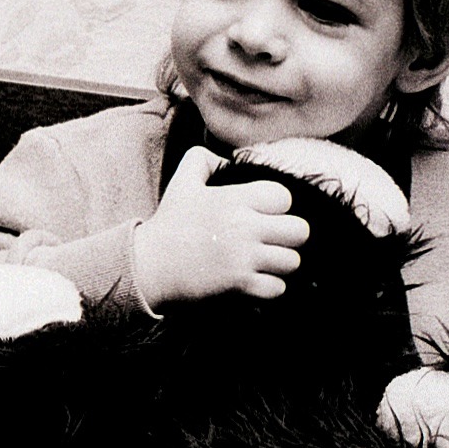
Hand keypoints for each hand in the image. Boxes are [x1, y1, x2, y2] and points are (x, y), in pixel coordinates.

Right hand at [132, 146, 309, 309]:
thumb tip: (228, 159)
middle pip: (299, 230)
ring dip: (281, 263)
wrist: (149, 266)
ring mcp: (244, 258)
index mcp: (235, 200)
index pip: (284, 197)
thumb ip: (204, 159)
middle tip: (274, 240)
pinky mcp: (240, 285)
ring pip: (292, 261)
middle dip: (289, 236)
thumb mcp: (182, 181)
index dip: (279, 206)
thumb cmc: (169, 224)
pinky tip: (257, 281)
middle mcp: (244, 227)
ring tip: (266, 262)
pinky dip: (270, 287)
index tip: (265, 214)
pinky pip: (278, 288)